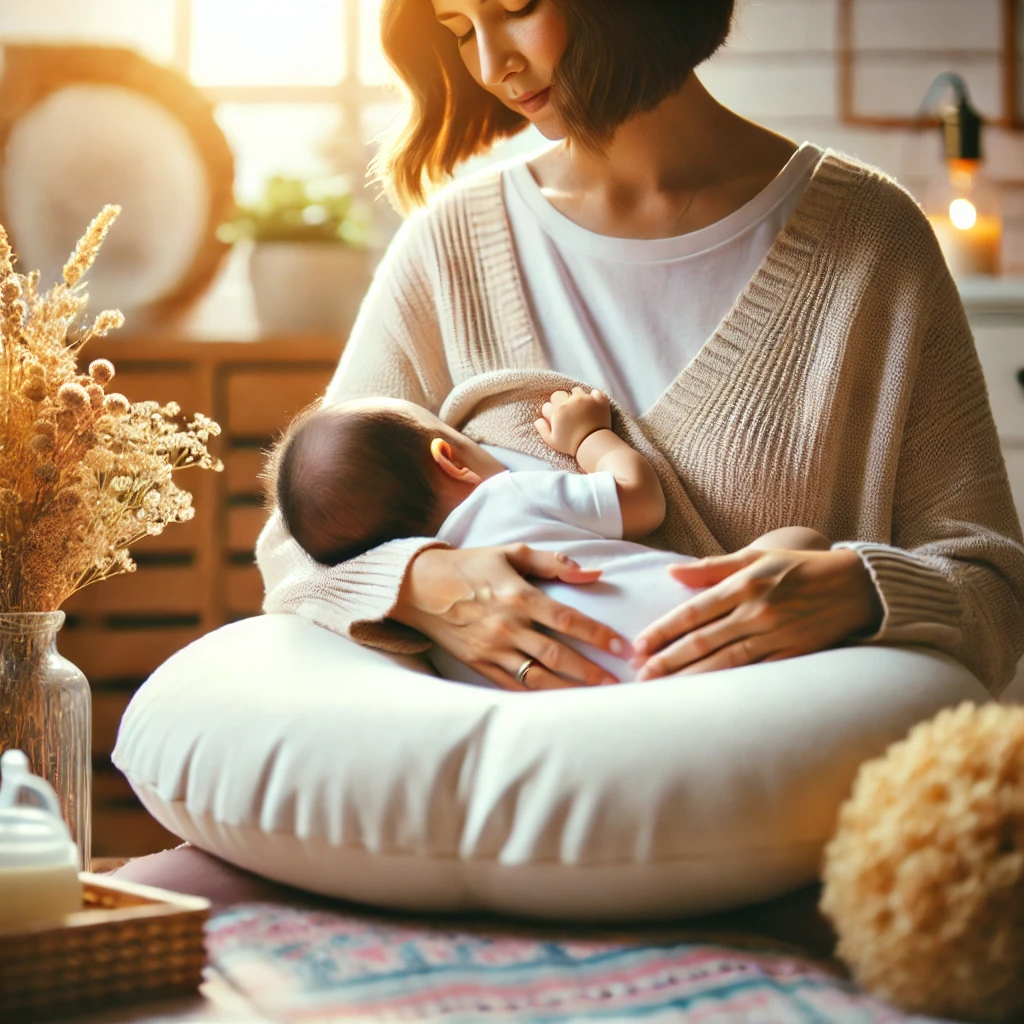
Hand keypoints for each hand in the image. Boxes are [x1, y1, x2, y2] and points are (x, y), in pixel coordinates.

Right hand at [392, 544, 631, 690]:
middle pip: (557, 655)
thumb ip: (554, 563)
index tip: (621, 647)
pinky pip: (512, 686)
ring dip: (568, 690)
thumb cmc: (470, 566)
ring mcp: (492, 649)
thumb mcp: (511, 553)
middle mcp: (507, 626)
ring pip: (536, 677)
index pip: (568, 620)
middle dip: (590, 671)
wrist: (419, 586)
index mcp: (518, 596)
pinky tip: (557, 702)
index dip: (598, 635)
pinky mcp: (478, 664)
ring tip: (594, 697)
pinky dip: (536, 696)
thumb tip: (594, 573)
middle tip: (616, 682)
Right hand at [535, 387, 611, 457]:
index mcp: (560, 408)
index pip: (555, 396)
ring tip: (583, 409)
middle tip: (572, 412)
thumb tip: (538, 420)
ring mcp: (588, 399)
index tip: (561, 412)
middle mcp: (573, 400)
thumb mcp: (551, 440)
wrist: (593, 445)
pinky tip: (594, 406)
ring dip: (581, 398)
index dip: (557, 404)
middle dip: (568, 400)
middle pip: (568, 392)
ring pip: (581, 391)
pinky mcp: (600, 401)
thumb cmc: (571, 444)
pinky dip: (595, 397)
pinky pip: (596, 392)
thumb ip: (542, 428)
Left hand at [632, 546, 883, 678]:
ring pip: (723, 662)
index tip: (638, 645)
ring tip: (662, 689)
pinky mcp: (794, 655)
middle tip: (639, 675)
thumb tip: (672, 573)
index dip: (662, 630)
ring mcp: (776, 635)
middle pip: (702, 640)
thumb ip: (712, 567)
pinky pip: (754, 674)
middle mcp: (757, 611)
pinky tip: (706, 696)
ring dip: (689, 677)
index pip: (693, 612)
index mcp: (745, 584)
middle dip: (667, 659)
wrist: (858, 586)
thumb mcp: (757, 556)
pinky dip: (727, 685)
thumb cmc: (801, 567)